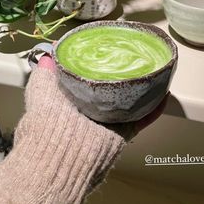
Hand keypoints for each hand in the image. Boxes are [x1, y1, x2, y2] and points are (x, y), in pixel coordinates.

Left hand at [37, 55, 168, 141]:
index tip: (105, 50)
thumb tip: (49, 54)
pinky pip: (142, 117)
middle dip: (122, 75)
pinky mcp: (123, 131)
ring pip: (129, 101)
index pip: (88, 77)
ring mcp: (109, 120)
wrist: (61, 153)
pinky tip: (161, 94)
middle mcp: (92, 109)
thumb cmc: (48, 120)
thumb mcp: (41, 90)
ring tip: (149, 70)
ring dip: (141, 88)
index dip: (96, 64)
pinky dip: (154, 107)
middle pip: (112, 88)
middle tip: (132, 58)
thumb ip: (45, 71)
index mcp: (74, 98)